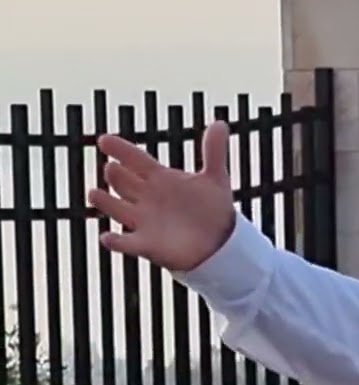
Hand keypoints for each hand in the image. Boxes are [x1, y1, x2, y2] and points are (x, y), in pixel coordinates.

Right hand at [88, 121, 235, 271]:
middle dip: (116, 175)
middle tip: (111, 168)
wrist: (220, 242)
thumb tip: (220, 123)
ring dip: (105, 202)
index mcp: (160, 178)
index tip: (104, 140)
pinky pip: (126, 243)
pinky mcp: (146, 244)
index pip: (135, 159)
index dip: (121, 149)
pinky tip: (107, 238)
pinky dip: (115, 241)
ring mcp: (143, 220)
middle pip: (123, 182)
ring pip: (116, 208)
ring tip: (94, 193)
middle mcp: (146, 197)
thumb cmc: (212, 208)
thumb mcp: (216, 179)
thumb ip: (214, 152)